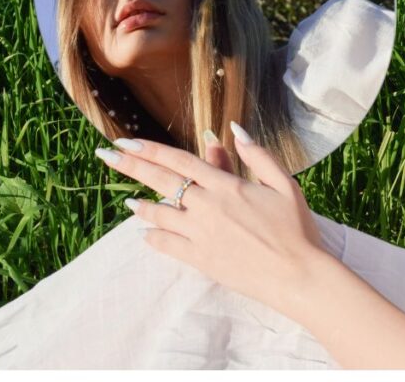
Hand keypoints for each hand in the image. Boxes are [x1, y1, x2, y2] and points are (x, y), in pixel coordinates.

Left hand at [95, 123, 326, 315]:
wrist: (298, 275)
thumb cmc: (297, 229)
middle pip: (161, 181)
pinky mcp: (201, 260)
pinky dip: (153, 237)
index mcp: (227, 185)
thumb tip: (233, 129)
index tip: (126, 142)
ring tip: (128, 202)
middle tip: (105, 156)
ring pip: (160, 214)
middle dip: (130, 166)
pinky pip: (167, 245)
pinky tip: (146, 233)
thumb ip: (257, 155)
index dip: (150, 150)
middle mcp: (208, 207)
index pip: (179, 161)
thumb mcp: (284, 184)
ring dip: (141, 205)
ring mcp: (202, 235)